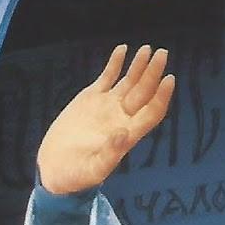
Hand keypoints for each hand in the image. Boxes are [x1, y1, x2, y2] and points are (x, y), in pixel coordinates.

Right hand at [36, 44, 173, 195]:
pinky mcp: (90, 99)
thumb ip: (110, 153)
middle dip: (153, 73)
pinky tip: (123, 49)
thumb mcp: (94, 169)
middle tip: (162, 53)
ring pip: (129, 82)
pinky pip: (106, 77)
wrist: (56, 168)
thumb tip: (125, 134)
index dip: (162, 96)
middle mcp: (122, 117)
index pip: (152, 112)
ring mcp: (107, 106)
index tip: (169, 78)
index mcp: (128, 134)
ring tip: (148, 49)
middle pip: (144, 92)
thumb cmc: (77, 175)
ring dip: (139, 66)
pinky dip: (115, 64)